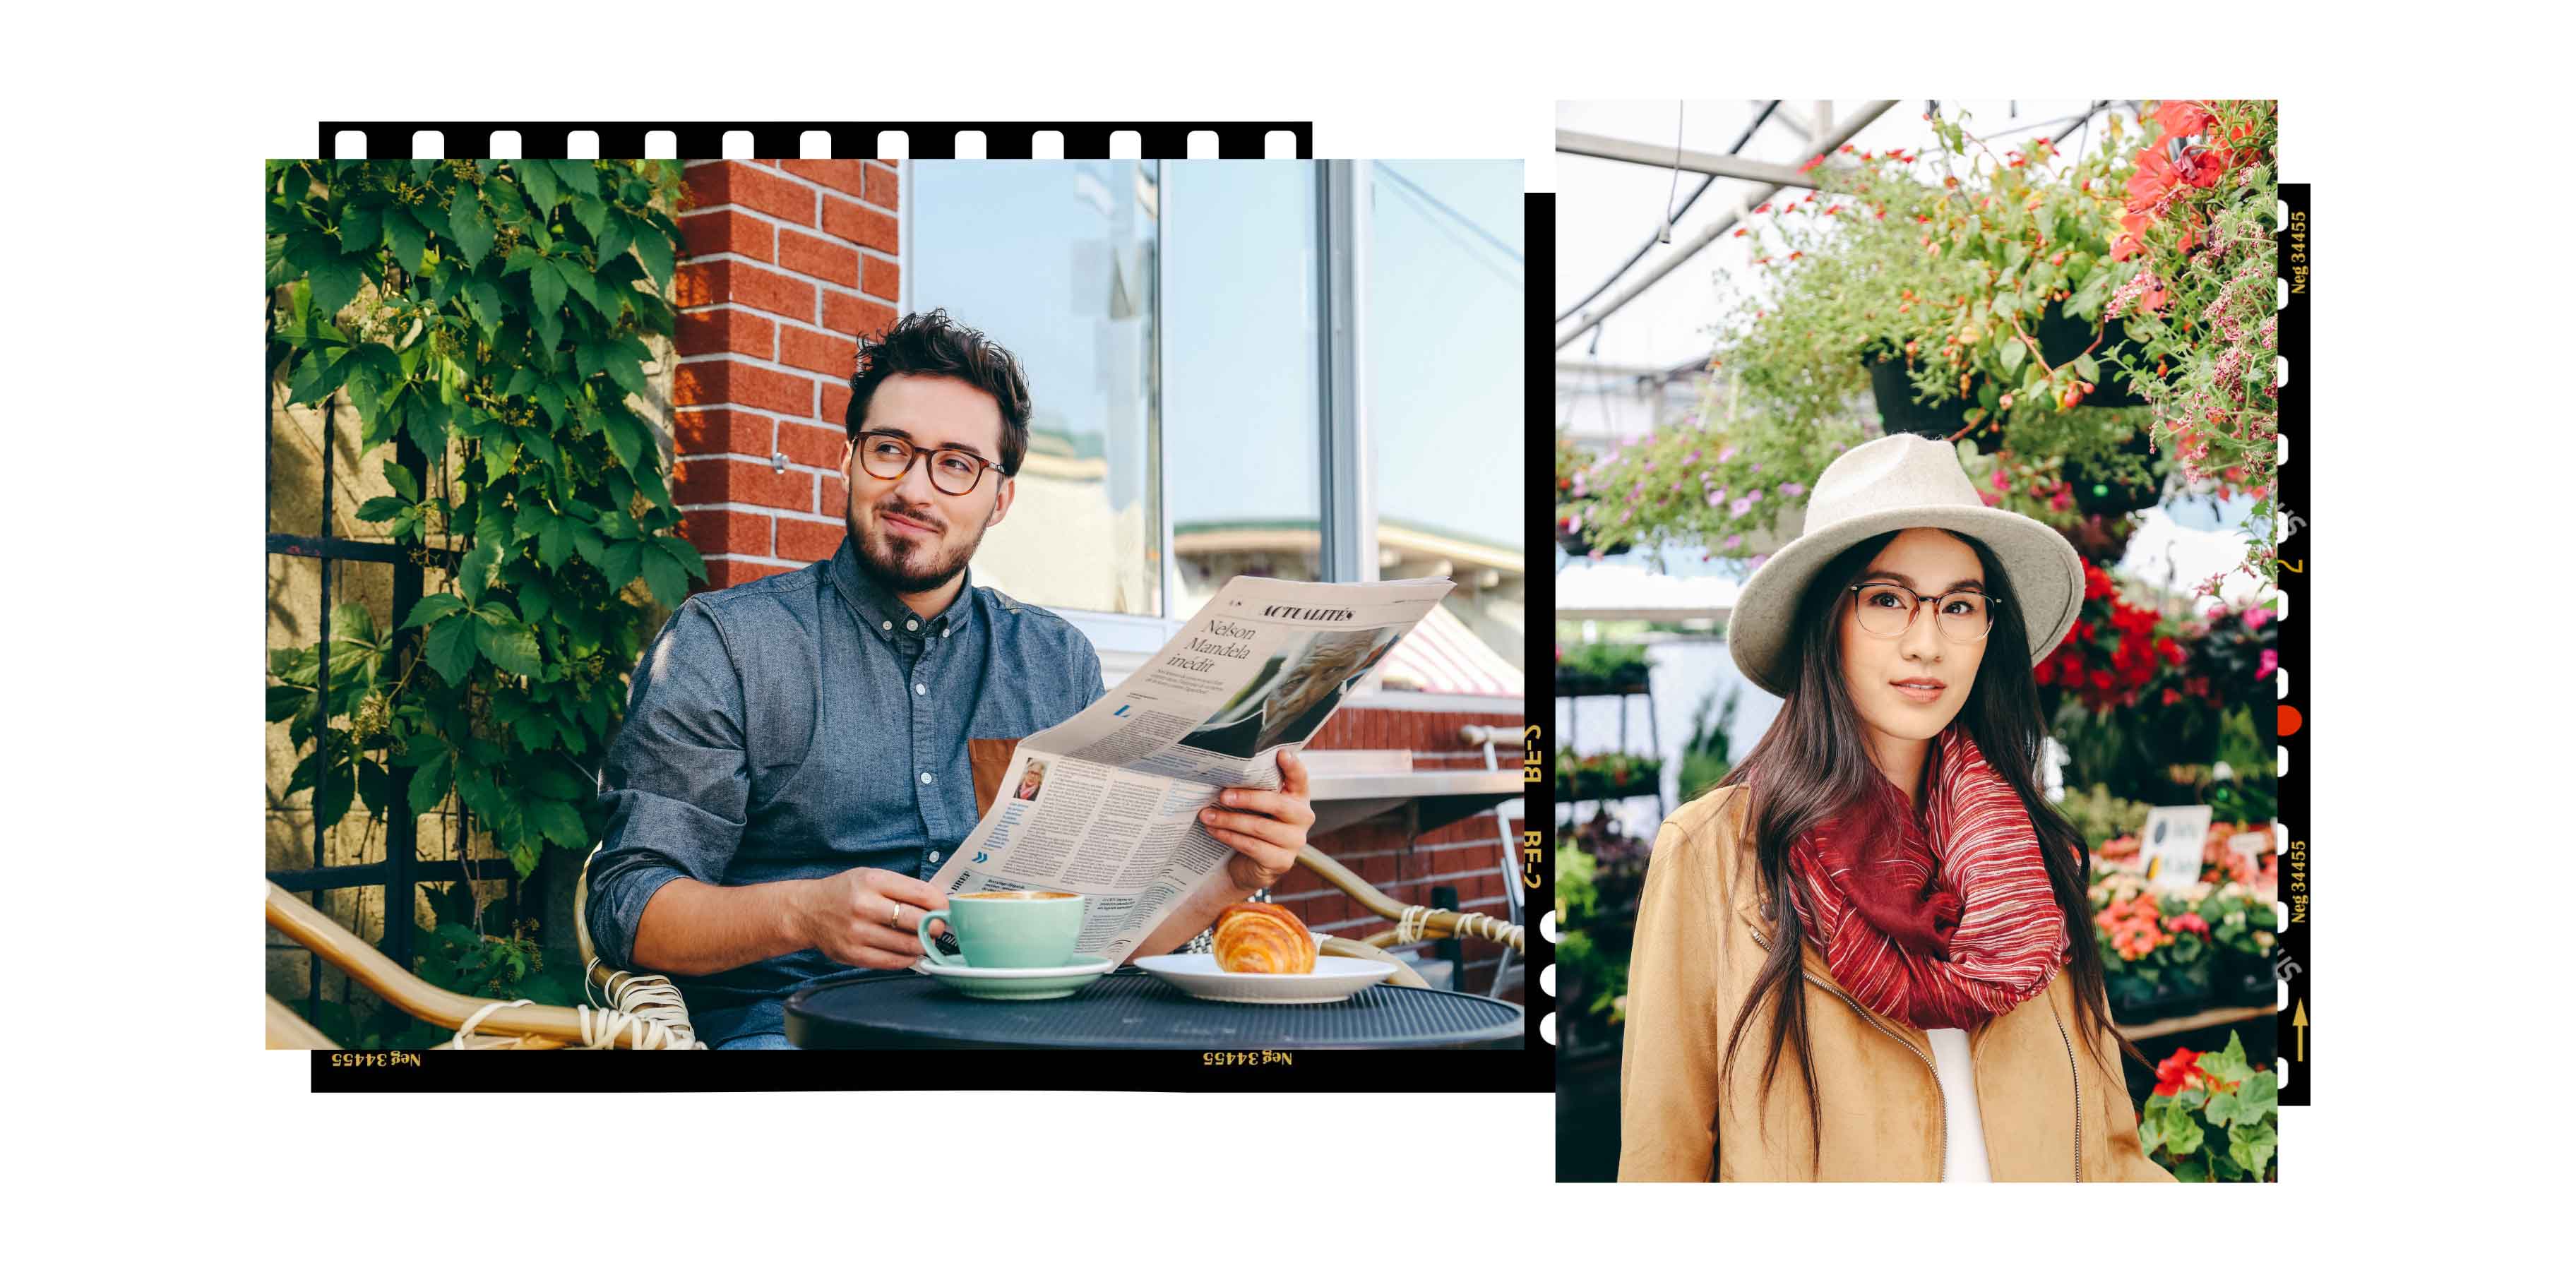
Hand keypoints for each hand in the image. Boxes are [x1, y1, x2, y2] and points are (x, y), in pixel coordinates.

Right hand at [795, 868, 949, 969]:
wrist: (808, 911)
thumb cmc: (846, 892)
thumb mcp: (871, 877)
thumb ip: (902, 889)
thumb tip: (938, 906)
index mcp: (872, 881)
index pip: (919, 893)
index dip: (939, 903)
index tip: (945, 909)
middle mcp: (864, 906)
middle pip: (916, 921)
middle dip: (935, 926)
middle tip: (938, 927)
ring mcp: (857, 932)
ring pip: (907, 945)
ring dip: (923, 945)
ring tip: (924, 940)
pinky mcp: (853, 954)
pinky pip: (892, 962)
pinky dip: (907, 959)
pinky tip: (908, 952)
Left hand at [1200, 747, 1315, 893]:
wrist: (1252, 865)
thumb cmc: (1255, 825)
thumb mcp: (1257, 805)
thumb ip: (1253, 789)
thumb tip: (1225, 771)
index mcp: (1298, 797)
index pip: (1300, 778)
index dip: (1293, 766)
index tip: (1281, 754)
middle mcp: (1302, 817)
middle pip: (1278, 804)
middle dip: (1247, 798)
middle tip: (1223, 795)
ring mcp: (1295, 841)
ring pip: (1260, 827)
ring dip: (1229, 820)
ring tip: (1207, 815)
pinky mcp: (1282, 861)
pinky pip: (1252, 846)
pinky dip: (1230, 837)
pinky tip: (1214, 831)